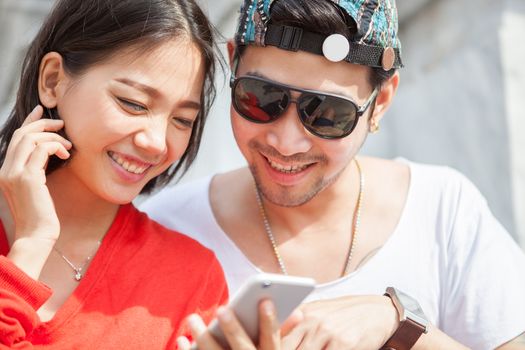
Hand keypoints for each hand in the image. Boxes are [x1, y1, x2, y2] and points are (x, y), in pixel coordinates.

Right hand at [0, 105, 71, 277]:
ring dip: (53, 136)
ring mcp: (13, 173)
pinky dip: (55, 146)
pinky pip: (41, 149)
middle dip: (43, 123)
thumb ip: (36, 168)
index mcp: (5, 171)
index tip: (42, 110)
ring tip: (68, 146)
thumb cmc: (41, 214)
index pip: (15, 138)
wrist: (38, 235)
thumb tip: (48, 151)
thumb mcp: (36, 187)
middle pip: (22, 134)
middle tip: (62, 124)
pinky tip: (66, 154)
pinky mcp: (27, 178)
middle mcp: (5, 170)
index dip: (29, 121)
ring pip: (31, 138)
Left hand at [177, 299, 284, 349]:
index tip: (265, 301)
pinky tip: (180, 340)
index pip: (272, 340)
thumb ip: (283, 334)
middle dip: (233, 328)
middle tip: (221, 309)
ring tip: (192, 319)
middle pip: (242, 348)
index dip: (270, 321)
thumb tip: (298, 312)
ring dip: (203, 338)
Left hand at [281, 295, 398, 349]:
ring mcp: (328, 332)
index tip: (270, 349)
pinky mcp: (344, 343)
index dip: (274, 347)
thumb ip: (297, 323)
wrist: (378, 311)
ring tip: (315, 349)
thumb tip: (276, 335)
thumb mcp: (319, 312)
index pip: (278, 335)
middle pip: (288, 347)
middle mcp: (313, 321)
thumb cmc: (345, 314)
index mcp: (303, 312)